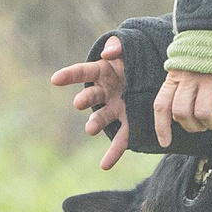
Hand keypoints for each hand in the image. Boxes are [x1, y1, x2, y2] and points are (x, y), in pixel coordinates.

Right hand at [52, 36, 131, 169]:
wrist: (155, 72)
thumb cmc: (136, 58)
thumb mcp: (129, 48)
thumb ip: (117, 46)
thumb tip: (107, 54)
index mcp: (103, 72)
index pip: (83, 72)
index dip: (69, 75)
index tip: (55, 79)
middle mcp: (105, 92)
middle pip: (91, 97)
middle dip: (85, 100)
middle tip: (79, 104)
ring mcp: (115, 109)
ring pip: (101, 119)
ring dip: (94, 124)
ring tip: (91, 129)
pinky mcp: (128, 123)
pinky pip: (120, 140)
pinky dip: (113, 153)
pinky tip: (105, 165)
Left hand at [156, 70, 211, 147]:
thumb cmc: (205, 58)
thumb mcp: (186, 69)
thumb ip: (179, 89)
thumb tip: (177, 118)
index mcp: (176, 76)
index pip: (162, 105)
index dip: (161, 127)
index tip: (165, 143)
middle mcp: (190, 78)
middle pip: (182, 113)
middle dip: (193, 127)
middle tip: (204, 125)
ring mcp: (209, 78)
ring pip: (203, 114)